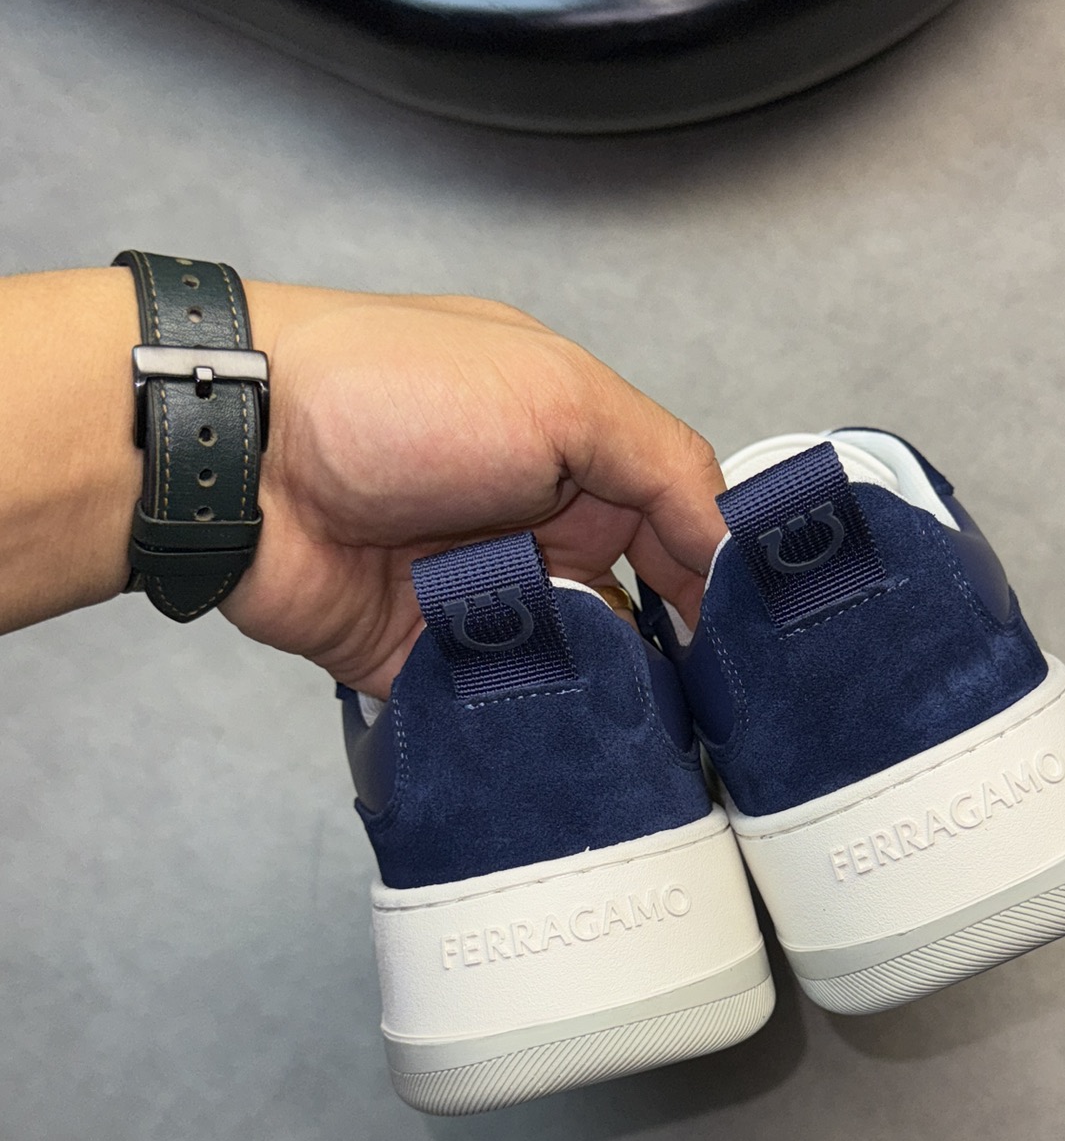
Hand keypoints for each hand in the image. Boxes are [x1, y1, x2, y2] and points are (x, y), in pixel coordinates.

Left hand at [224, 288, 726, 694]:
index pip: (675, 521)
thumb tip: (730, 544)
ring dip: (601, 693)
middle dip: (669, 652)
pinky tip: (567, 747)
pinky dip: (525, 723)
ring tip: (647, 732)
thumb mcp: (560, 395)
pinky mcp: (421, 658)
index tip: (749, 637)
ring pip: (570, 666)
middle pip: (632, 605)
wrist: (240, 454)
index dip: (716, 576)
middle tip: (711, 705)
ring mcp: (476, 593)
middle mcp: (532, 522)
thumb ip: (662, 465)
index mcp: (572, 448)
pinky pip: (493, 705)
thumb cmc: (388, 394)